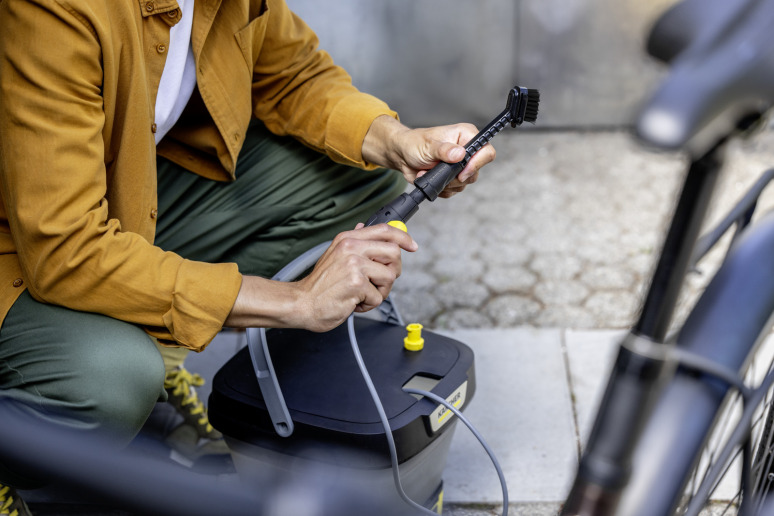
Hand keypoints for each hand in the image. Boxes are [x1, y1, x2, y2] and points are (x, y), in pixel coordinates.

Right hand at [224, 224, 416, 331]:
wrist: (302, 303)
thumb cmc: (320, 284)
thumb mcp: (334, 255)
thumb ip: (353, 242)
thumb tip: (364, 227)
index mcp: (348, 239)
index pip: (384, 229)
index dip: (403, 237)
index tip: (412, 246)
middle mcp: (351, 248)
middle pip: (394, 253)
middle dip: (392, 271)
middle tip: (378, 282)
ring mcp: (354, 264)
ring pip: (389, 276)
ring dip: (380, 291)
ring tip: (361, 294)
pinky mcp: (357, 283)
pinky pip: (378, 296)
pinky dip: (368, 304)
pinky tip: (353, 302)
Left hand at [362, 115, 495, 197]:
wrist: (402, 155)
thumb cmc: (414, 144)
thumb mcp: (428, 145)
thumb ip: (444, 150)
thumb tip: (460, 154)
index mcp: (466, 135)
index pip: (486, 151)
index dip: (477, 164)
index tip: (462, 172)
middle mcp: (466, 150)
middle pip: (475, 171)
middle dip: (455, 176)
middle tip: (439, 171)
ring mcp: (460, 165)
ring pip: (464, 183)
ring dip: (445, 182)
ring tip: (429, 172)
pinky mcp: (453, 178)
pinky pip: (454, 190)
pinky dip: (441, 188)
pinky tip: (430, 178)